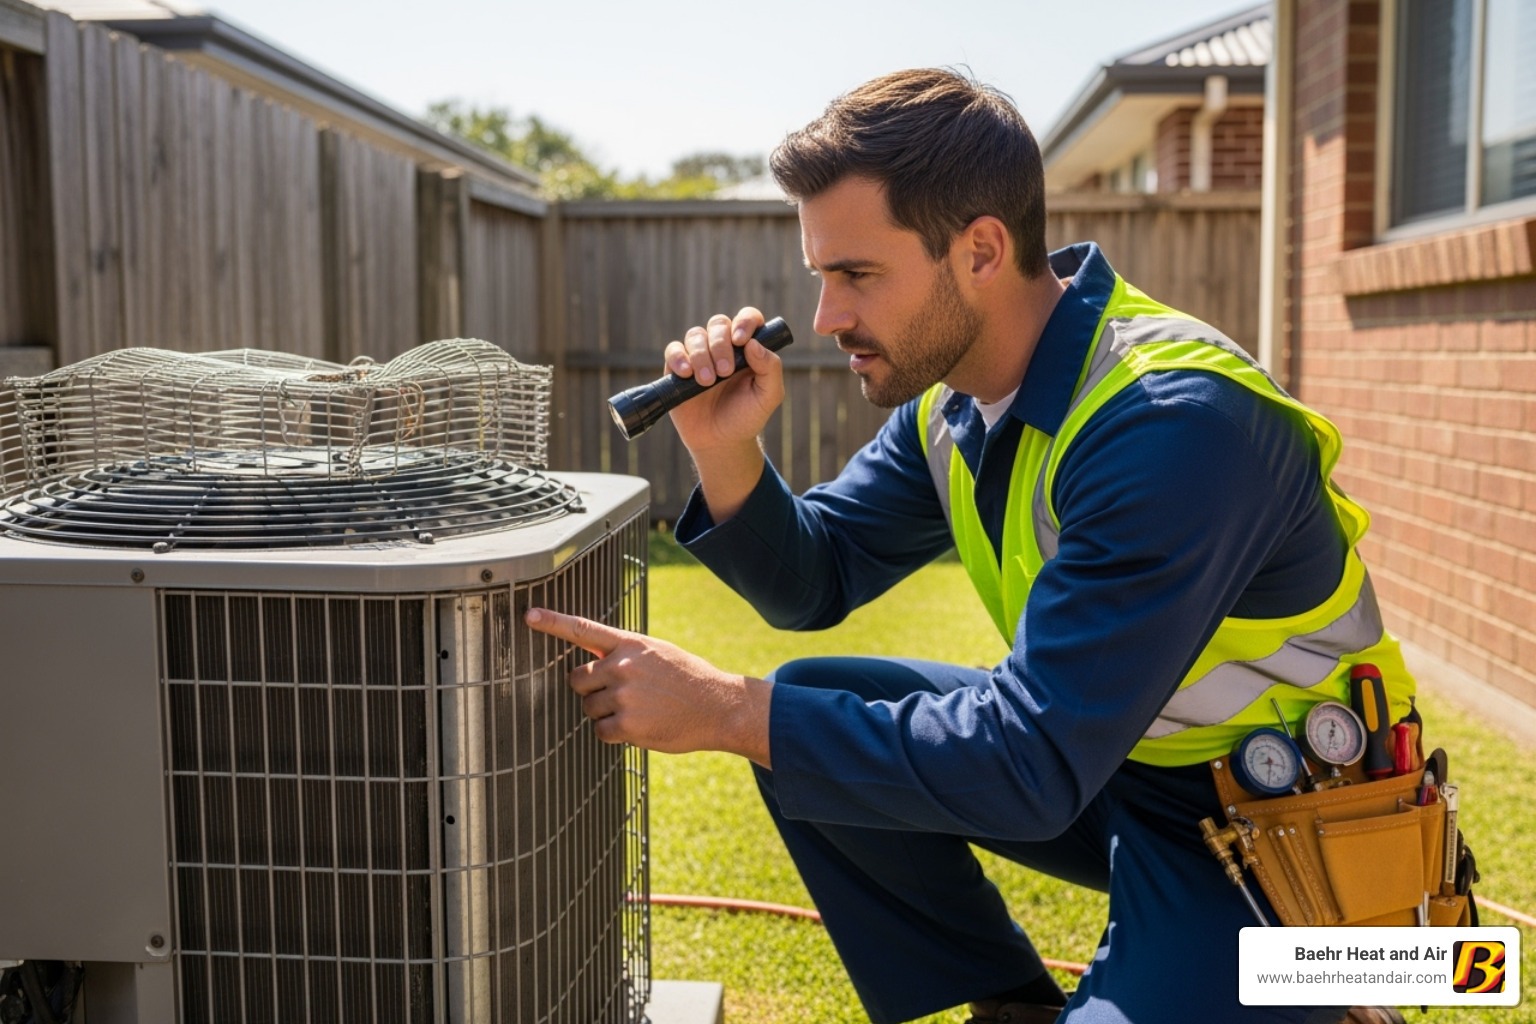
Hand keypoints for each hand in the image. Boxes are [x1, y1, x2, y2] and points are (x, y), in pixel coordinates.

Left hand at [524, 607, 771, 765]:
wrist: (718, 705)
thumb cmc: (687, 679)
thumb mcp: (657, 652)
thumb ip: (624, 653)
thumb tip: (592, 661)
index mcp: (630, 644)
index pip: (584, 629)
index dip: (553, 622)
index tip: (529, 615)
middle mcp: (623, 666)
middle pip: (577, 679)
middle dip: (590, 689)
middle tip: (618, 695)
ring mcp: (623, 695)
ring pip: (588, 707)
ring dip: (605, 713)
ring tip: (638, 710)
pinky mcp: (627, 724)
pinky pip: (600, 731)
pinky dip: (614, 733)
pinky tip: (639, 726)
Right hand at [663, 307, 785, 454]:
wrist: (720, 442)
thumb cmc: (747, 416)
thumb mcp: (769, 396)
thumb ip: (770, 369)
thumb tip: (753, 344)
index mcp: (748, 348)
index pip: (748, 318)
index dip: (745, 322)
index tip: (740, 341)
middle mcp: (724, 346)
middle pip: (719, 324)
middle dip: (720, 345)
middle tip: (724, 373)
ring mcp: (700, 355)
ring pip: (696, 335)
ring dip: (701, 355)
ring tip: (706, 382)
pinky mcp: (678, 368)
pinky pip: (674, 350)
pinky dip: (679, 358)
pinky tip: (686, 374)